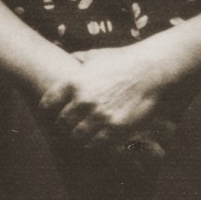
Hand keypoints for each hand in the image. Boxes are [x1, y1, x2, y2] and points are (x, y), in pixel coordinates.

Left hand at [40, 46, 166, 146]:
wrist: (153, 70)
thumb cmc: (125, 61)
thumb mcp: (98, 55)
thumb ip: (80, 58)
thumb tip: (70, 57)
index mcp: (74, 82)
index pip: (48, 103)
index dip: (48, 110)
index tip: (53, 112)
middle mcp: (83, 100)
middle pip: (61, 123)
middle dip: (65, 125)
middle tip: (70, 126)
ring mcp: (99, 116)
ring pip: (77, 136)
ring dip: (79, 136)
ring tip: (84, 134)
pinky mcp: (115, 128)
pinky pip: (95, 144)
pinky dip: (95, 143)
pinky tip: (99, 138)